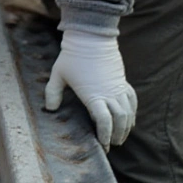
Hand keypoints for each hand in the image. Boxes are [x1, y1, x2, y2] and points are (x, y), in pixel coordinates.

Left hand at [44, 30, 137, 150]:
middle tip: (112, 144)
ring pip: (129, 112)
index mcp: (93, 95)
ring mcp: (118, 87)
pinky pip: (132, 100)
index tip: (103, 144)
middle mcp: (109, 93)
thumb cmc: (72, 57)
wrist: (91, 38)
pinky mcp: (122, 81)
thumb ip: (52, 93)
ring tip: (121, 136)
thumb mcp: (57, 75)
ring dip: (127, 126)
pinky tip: (130, 119)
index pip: (104, 121)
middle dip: (117, 135)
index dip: (105, 134)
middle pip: (120, 120)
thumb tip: (49, 109)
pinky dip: (133, 112)